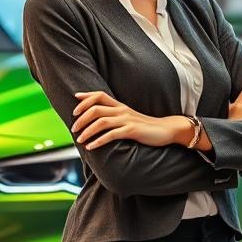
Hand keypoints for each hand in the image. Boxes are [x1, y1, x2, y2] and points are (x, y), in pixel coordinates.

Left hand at [72, 90, 189, 149]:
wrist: (166, 130)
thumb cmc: (145, 127)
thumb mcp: (129, 117)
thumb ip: (115, 116)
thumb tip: (98, 120)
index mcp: (120, 105)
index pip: (99, 95)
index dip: (85, 98)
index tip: (75, 105)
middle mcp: (122, 110)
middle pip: (96, 108)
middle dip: (81, 117)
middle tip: (74, 128)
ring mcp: (127, 120)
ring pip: (101, 121)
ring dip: (87, 130)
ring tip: (79, 139)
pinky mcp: (132, 130)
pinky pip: (112, 135)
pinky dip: (99, 141)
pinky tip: (91, 147)